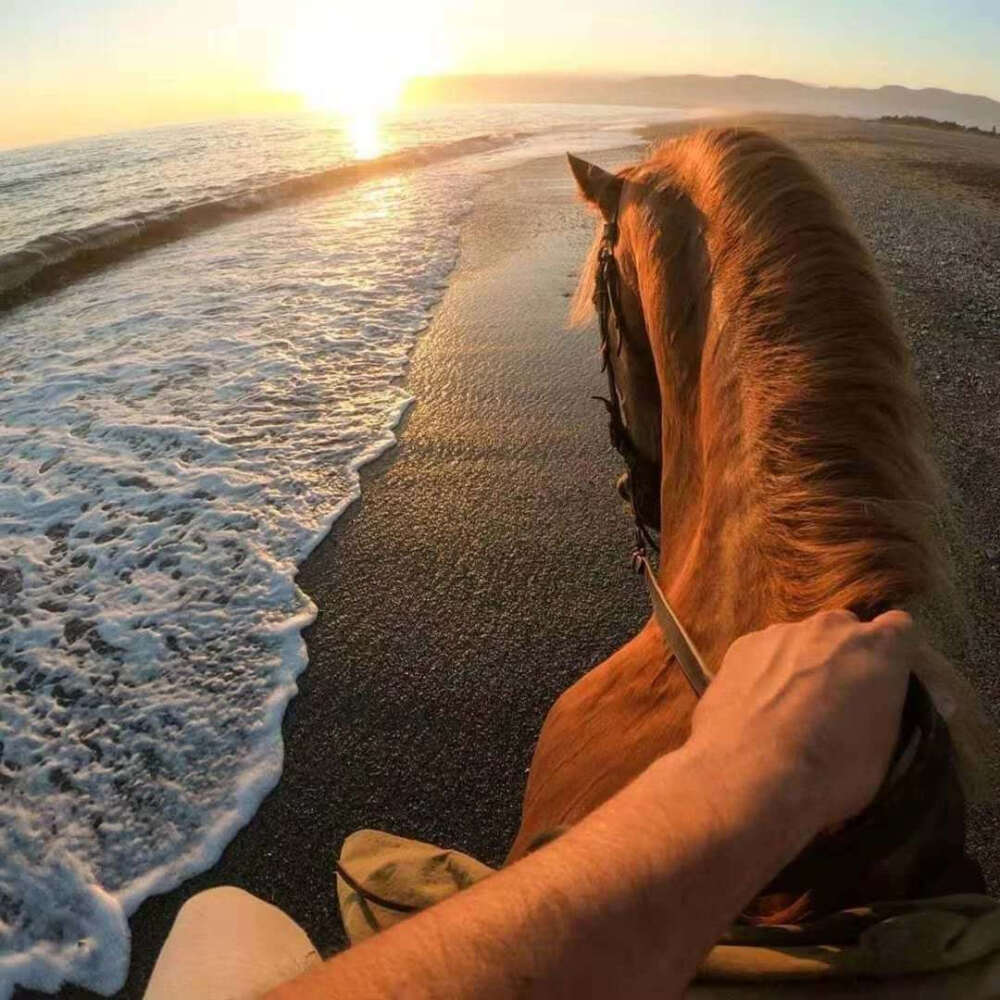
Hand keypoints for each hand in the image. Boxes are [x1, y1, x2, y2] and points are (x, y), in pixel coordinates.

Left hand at [687, 609, 915, 833]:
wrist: (751, 778)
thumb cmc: (832, 771)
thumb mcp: (885, 744)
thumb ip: (882, 702)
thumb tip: (870, 697)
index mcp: (877, 647)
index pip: (899, 629)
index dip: (891, 655)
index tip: (881, 681)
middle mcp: (829, 627)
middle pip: (844, 630)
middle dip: (843, 657)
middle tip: (832, 699)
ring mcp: (780, 632)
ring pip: (800, 641)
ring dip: (801, 663)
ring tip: (787, 708)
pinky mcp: (741, 645)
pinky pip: (763, 652)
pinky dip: (765, 672)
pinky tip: (757, 706)